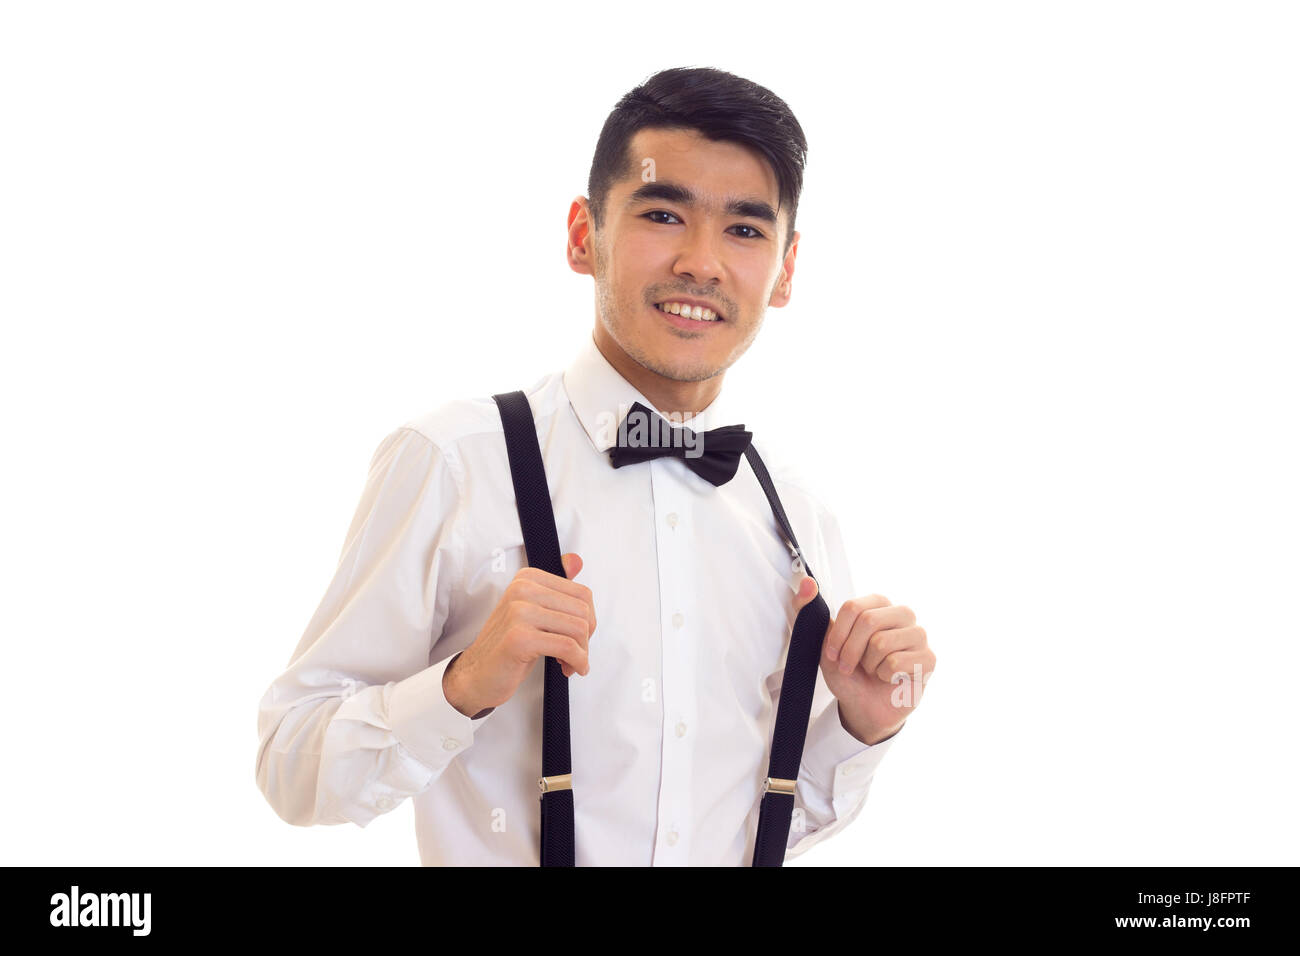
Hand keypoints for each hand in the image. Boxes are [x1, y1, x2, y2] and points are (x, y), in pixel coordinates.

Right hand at [443, 553, 596, 716]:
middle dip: (586, 639)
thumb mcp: (535, 613)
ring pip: (578, 629)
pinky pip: (567, 647)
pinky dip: (576, 662)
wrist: (477, 674)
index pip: (583, 594)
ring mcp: (519, 612)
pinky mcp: (520, 637)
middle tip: (574, 655)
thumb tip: (576, 560)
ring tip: (569, 663)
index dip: (588, 621)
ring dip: (581, 653)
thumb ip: (557, 589)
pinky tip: (568, 669)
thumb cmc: (509, 646)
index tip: (577, 637)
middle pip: (583, 612)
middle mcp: (522, 589)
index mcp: (527, 578)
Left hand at [792, 578, 934, 743]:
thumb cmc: (848, 672)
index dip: (838, 634)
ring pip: (882, 643)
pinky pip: (896, 663)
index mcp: (878, 604)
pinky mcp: (928, 658)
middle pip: (868, 621)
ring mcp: (918, 635)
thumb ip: (809, 610)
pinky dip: (884, 676)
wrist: (864, 707)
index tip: (831, 653)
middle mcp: (902, 614)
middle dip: (851, 651)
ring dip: (869, 665)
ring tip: (874, 670)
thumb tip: (805, 582)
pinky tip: (890, 679)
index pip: (853, 607)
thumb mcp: (822, 643)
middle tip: (849, 667)